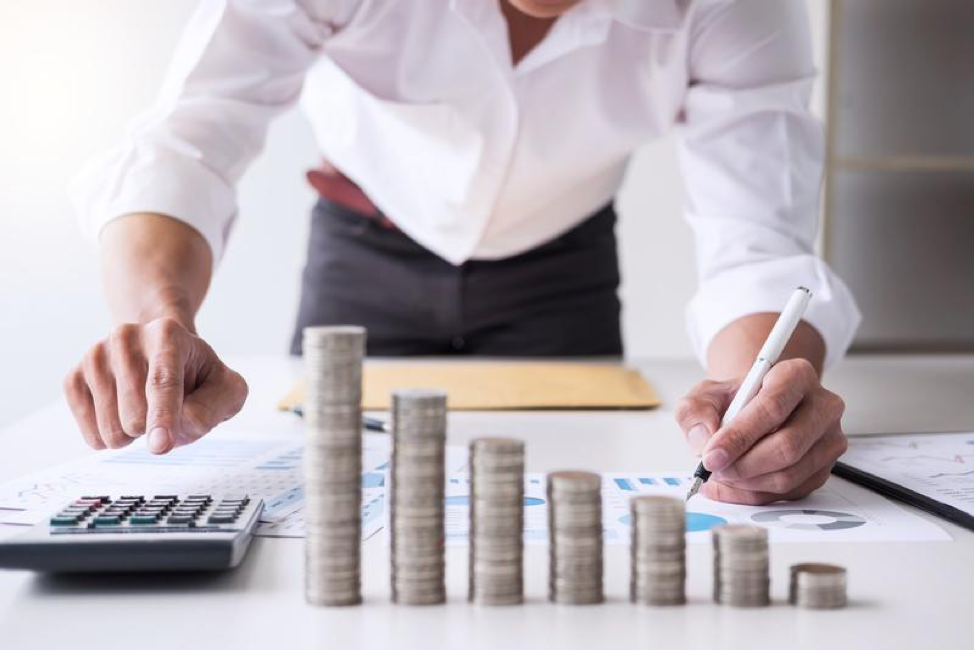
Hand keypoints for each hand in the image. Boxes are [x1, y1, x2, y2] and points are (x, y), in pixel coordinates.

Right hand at [63, 317, 247, 453]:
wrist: (160, 352)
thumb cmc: (199, 376)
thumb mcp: (227, 389)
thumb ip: (213, 408)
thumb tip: (176, 427)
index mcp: (167, 334)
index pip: (163, 383)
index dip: (163, 417)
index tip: (161, 445)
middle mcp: (126, 337)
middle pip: (136, 416)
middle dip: (158, 428)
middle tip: (169, 406)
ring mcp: (94, 356)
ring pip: (112, 430)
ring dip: (136, 434)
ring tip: (146, 406)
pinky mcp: (73, 378)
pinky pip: (92, 436)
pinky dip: (113, 438)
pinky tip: (124, 413)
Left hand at [675, 358, 846, 504]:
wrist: (752, 410)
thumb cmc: (735, 400)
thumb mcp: (705, 395)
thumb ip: (696, 411)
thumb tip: (704, 440)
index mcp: (796, 375)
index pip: (772, 407)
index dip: (739, 436)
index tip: (710, 454)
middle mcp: (822, 406)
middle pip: (787, 446)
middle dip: (742, 465)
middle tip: (713, 469)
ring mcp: (828, 440)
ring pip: (790, 474)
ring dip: (747, 483)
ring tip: (720, 475)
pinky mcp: (824, 469)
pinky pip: (790, 492)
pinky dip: (754, 495)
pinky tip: (732, 486)